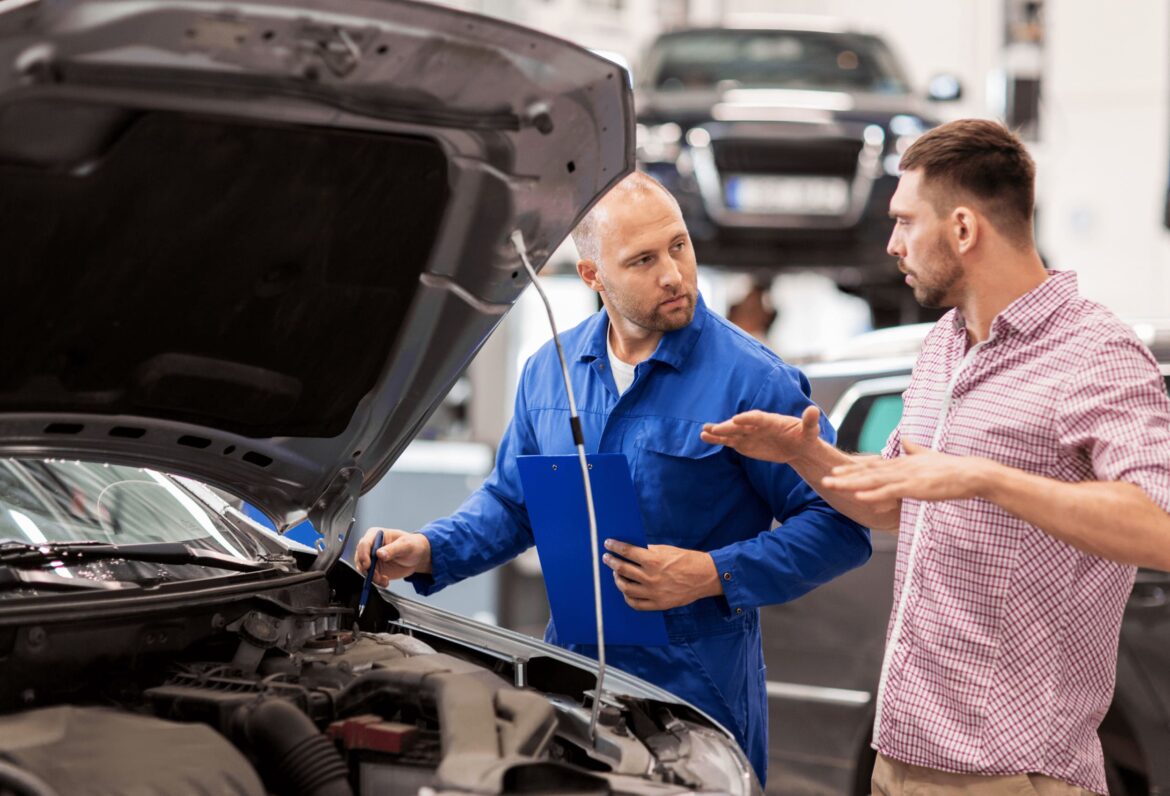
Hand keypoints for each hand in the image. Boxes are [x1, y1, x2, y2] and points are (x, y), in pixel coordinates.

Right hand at [355, 527, 431, 586]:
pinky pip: (370, 577)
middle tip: (376, 576)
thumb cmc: (412, 545)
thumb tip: (379, 553)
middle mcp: (371, 546)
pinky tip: (385, 581)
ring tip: (383, 580)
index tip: (368, 565)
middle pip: (360, 558)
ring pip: (363, 569)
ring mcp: (372, 559)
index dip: (363, 554)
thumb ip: (393, 549)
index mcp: (376, 535)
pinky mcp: (375, 569)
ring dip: (372, 577)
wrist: (417, 556)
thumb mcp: (406, 545)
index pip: (364, 544)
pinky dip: (376, 581)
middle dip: (366, 569)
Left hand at [601, 539, 720, 610]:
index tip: (608, 543)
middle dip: (611, 562)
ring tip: (616, 573)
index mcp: (654, 560)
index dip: (615, 546)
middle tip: (606, 558)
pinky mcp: (658, 604)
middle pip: (622, 569)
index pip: (627, 551)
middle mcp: (651, 577)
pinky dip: (627, 597)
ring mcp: (654, 592)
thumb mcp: (666, 550)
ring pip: (625, 587)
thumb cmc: (686, 560)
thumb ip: (648, 551)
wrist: (705, 576)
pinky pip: (636, 603)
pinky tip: (625, 590)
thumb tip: (630, 550)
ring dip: (617, 579)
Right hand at [701, 406, 821, 463]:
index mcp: (771, 420)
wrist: (798, 446)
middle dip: (727, 427)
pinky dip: (718, 440)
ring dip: (718, 432)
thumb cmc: (805, 436)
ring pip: (731, 432)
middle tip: (713, 428)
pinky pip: (729, 441)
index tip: (737, 419)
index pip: (757, 418)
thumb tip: (813, 410)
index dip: (748, 419)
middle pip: (740, 425)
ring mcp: (749, 433)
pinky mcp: (744, 443)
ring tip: (704, 432)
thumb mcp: (810, 430)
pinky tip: (705, 437)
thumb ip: (809, 421)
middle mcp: (757, 425)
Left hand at [822, 440, 997, 503]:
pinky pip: (889, 492)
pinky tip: (859, 497)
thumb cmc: (950, 468)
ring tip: (833, 486)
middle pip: (867, 472)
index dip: (852, 468)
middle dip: (845, 476)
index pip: (872, 465)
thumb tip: (906, 439)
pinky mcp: (914, 488)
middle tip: (824, 479)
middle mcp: (900, 467)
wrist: (971, 473)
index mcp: (902, 463)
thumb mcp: (928, 456)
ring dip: (851, 484)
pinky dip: (873, 494)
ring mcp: (906, 477)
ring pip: (873, 480)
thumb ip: (915, 449)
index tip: (835, 470)